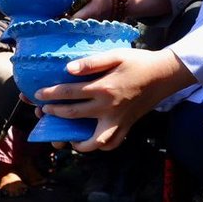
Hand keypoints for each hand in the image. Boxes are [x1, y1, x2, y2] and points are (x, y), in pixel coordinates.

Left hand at [35, 47, 193, 151]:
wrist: (164, 75)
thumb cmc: (139, 61)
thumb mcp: (116, 54)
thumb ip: (91, 62)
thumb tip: (68, 70)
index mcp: (103, 88)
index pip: (69, 93)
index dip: (50, 94)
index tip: (38, 94)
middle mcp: (109, 108)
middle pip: (74, 115)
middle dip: (54, 113)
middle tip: (44, 110)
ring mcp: (118, 121)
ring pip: (93, 141)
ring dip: (76, 141)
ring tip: (67, 136)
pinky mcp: (127, 126)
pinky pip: (112, 144)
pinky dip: (100, 146)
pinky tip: (91, 141)